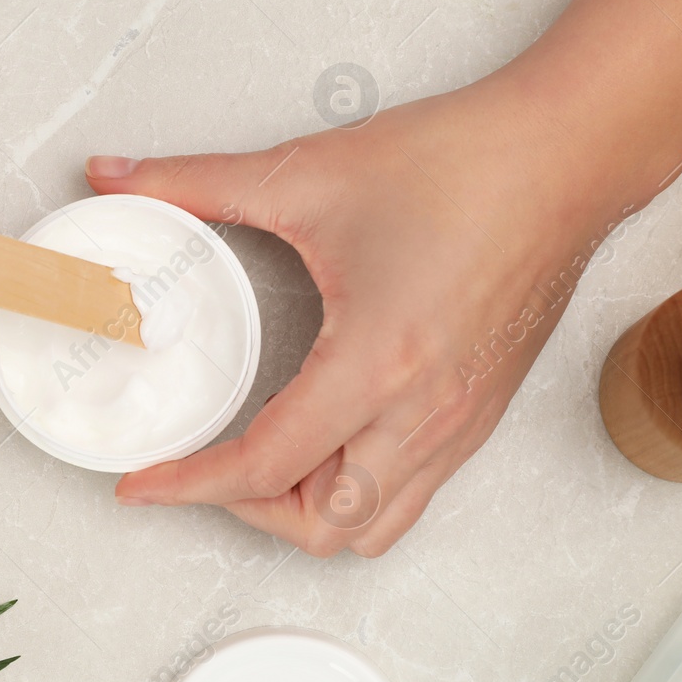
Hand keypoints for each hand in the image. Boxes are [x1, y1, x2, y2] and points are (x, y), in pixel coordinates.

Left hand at [87, 77, 634, 555]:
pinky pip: (413, 493)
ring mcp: (461, 422)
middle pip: (323, 526)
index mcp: (378, 364)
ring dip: (307, 511)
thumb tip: (114, 175)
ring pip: (374, 525)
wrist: (568, 155)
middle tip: (203, 464)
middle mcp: (425, 413)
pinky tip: (327, 438)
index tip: (144, 483)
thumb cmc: (461, 164)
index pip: (266, 465)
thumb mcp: (307, 174)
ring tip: (262, 463)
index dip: (189, 485)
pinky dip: (357, 492)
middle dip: (247, 510)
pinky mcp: (482, 413)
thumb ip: (195, 181)